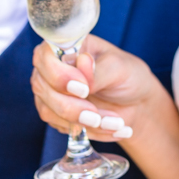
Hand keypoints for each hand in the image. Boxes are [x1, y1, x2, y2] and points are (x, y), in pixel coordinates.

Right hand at [30, 35, 162, 141]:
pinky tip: (112, 128)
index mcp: (67, 46)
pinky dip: (89, 131)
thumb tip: (82, 65)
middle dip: (72, 106)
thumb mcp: (118, 68)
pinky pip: (62, 127)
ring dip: (83, 122)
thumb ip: (98, 70)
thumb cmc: (127, 75)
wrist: (136, 101)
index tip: (83, 89)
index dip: (58, 75)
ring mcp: (51, 92)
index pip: (44, 56)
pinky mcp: (56, 114)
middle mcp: (52, 67)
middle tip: (97, 114)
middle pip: (43, 87)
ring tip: (114, 122)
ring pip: (49, 111)